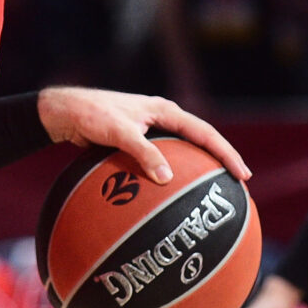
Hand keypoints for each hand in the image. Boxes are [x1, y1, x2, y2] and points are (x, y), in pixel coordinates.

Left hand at [37, 86, 249, 184]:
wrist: (67, 112)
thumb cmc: (92, 115)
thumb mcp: (119, 133)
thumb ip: (143, 153)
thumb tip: (166, 179)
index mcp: (166, 111)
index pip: (205, 133)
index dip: (226, 154)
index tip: (241, 174)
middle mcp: (163, 119)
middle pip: (201, 141)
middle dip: (220, 161)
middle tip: (239, 184)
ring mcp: (153, 131)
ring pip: (184, 152)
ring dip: (198, 169)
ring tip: (211, 192)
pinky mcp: (139, 142)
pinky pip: (163, 160)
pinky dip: (172, 175)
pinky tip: (171, 195)